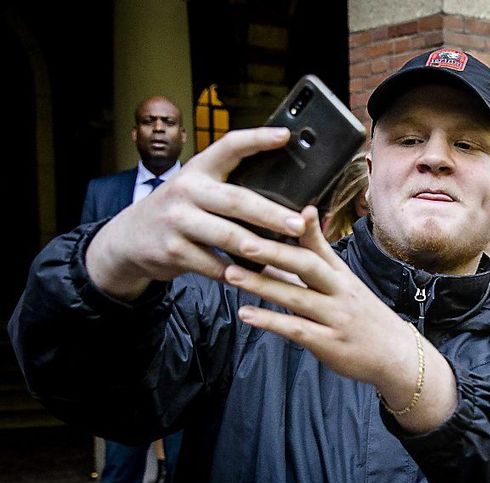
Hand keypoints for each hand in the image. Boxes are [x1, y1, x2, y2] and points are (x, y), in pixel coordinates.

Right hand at [85, 128, 306, 299]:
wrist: (128, 239)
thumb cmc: (178, 212)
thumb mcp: (195, 189)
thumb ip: (227, 187)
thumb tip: (283, 193)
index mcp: (198, 169)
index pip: (228, 146)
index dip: (256, 139)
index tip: (284, 135)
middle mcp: (186, 190)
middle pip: (236, 200)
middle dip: (271, 214)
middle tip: (298, 224)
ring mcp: (177, 221)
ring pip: (227, 236)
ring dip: (260, 249)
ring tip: (286, 255)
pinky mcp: (173, 251)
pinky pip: (214, 265)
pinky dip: (238, 274)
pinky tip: (259, 277)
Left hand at [222, 206, 458, 433]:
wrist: (397, 355)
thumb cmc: (365, 317)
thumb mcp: (347, 284)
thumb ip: (320, 257)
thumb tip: (301, 221)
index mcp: (342, 276)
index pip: (318, 247)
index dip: (298, 229)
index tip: (270, 211)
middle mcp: (340, 292)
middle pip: (307, 267)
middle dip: (274, 253)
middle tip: (241, 241)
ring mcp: (336, 318)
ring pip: (297, 298)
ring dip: (262, 286)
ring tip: (230, 274)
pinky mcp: (330, 344)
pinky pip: (297, 330)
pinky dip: (271, 322)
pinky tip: (246, 315)